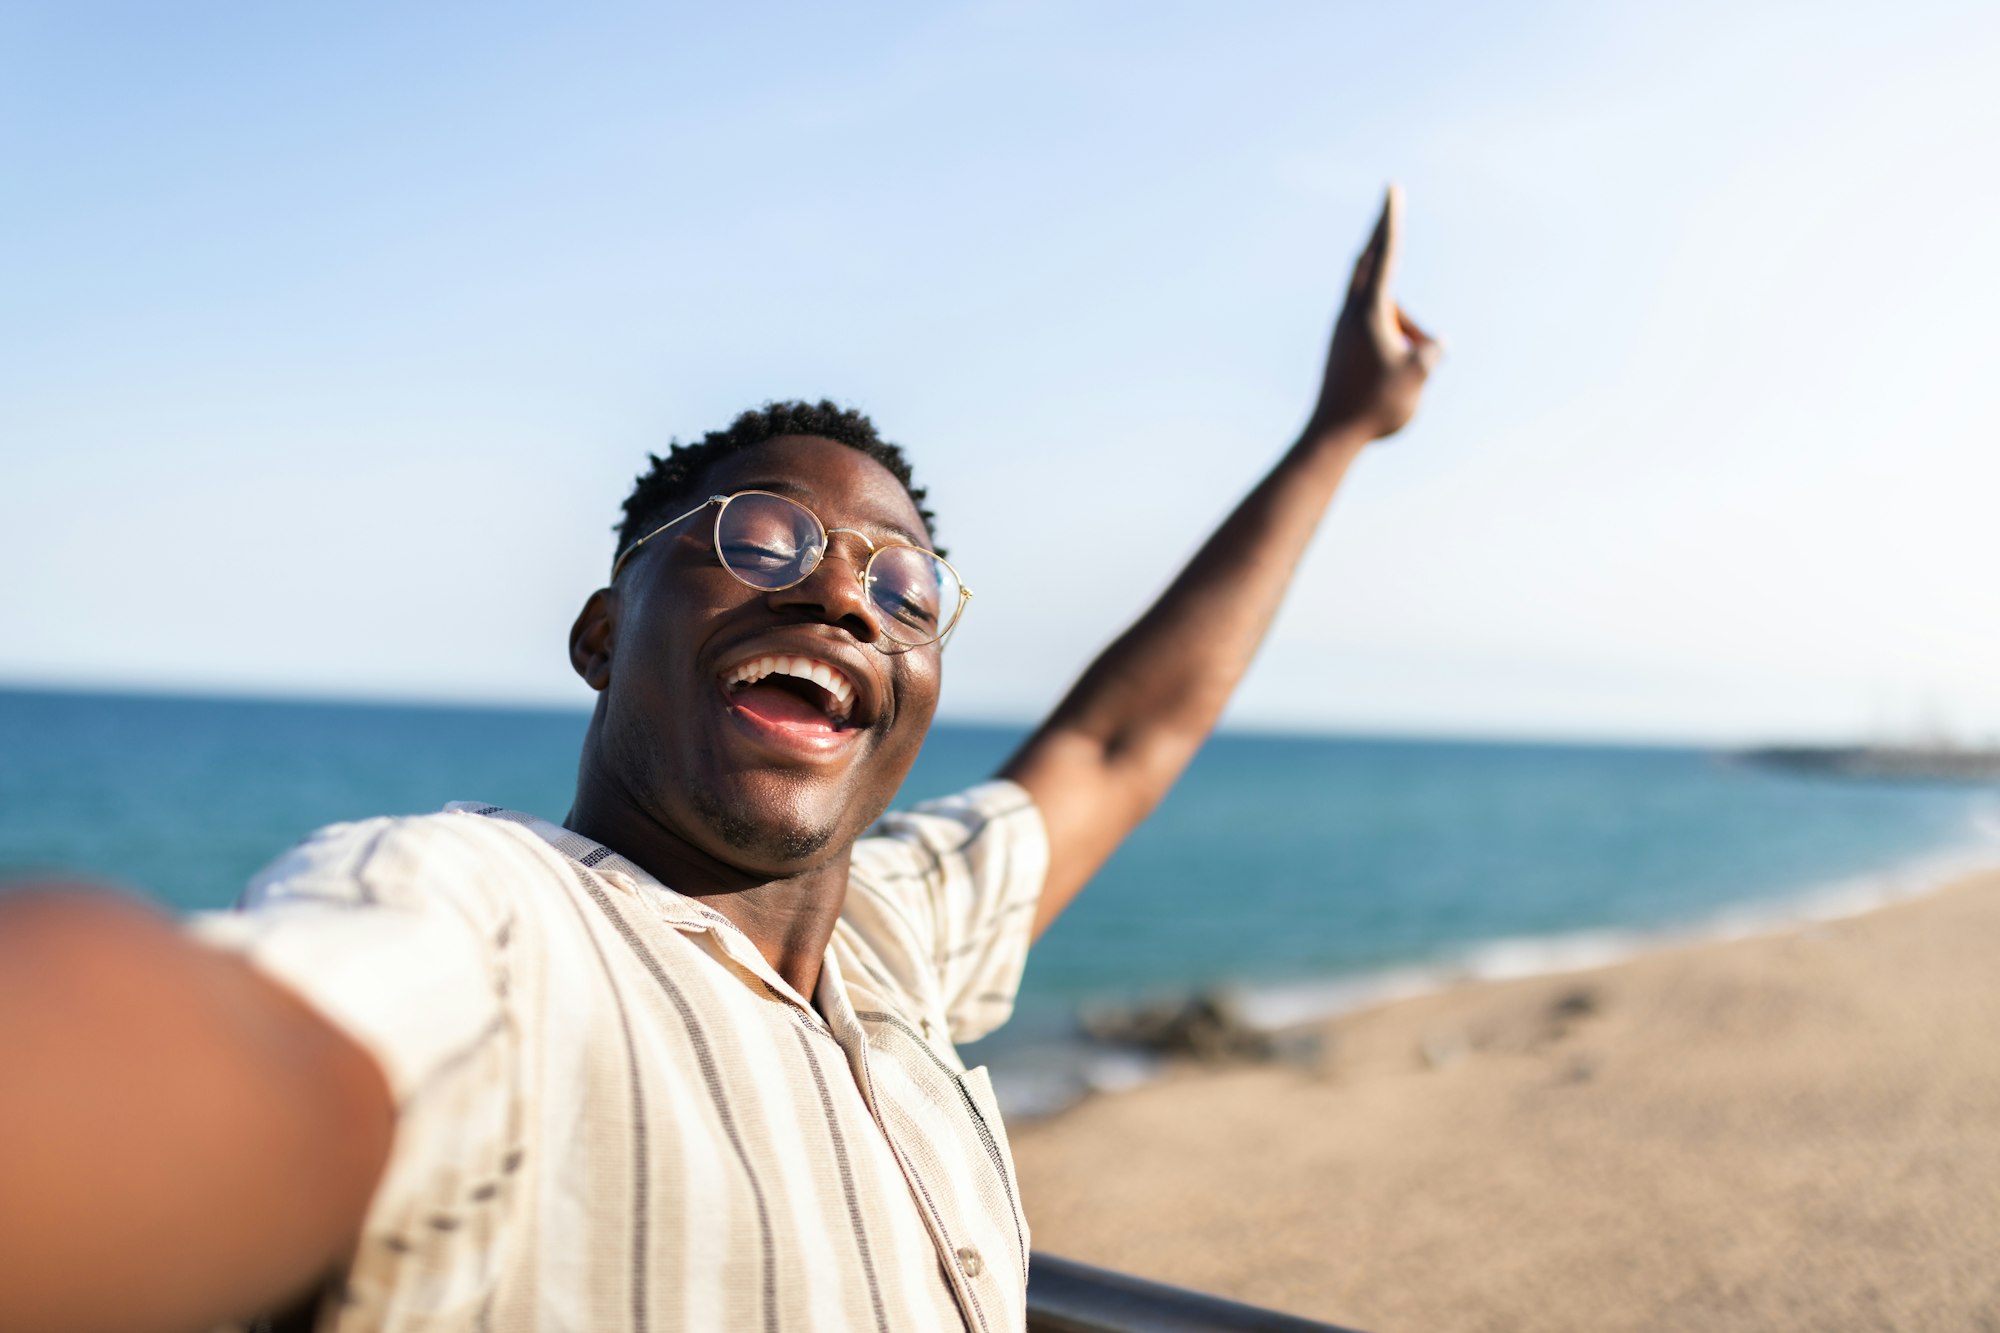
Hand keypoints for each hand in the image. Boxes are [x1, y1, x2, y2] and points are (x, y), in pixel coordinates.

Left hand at [1305, 184, 1441, 442]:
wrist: (1329, 436)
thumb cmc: (1374, 406)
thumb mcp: (1417, 376)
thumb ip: (1432, 352)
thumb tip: (1432, 345)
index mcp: (1368, 311)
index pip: (1384, 255)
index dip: (1391, 220)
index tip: (1392, 189)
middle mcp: (1350, 314)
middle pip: (1371, 266)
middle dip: (1383, 240)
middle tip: (1389, 204)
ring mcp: (1341, 330)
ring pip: (1381, 310)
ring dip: (1401, 326)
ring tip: (1399, 375)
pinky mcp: (1340, 347)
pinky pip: (1372, 328)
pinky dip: (1391, 336)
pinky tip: (1393, 363)